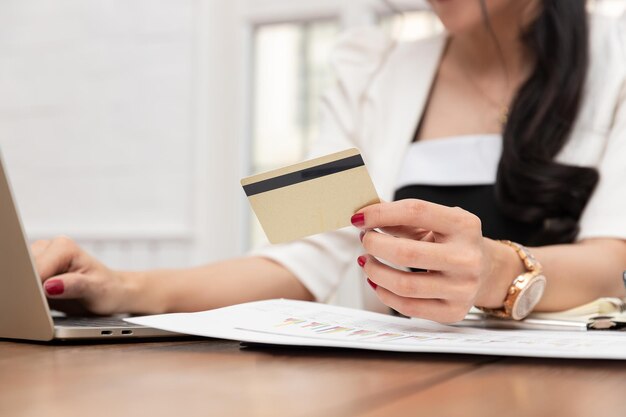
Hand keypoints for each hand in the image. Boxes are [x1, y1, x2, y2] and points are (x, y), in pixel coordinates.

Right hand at [32, 236, 130, 314]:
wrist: (112, 291)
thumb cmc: (107, 289)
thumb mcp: (97, 291)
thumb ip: (75, 286)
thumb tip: (51, 286)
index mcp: (63, 247)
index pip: (35, 268)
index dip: (35, 287)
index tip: (41, 299)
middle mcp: (49, 247)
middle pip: (24, 270)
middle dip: (30, 290)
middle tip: (47, 302)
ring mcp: (39, 258)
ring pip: (21, 277)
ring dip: (28, 292)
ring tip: (50, 300)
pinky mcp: (35, 271)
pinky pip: (23, 283)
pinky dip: (28, 295)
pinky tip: (43, 301)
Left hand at [352, 199, 514, 322]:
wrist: (487, 271)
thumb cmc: (452, 241)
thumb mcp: (434, 221)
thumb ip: (398, 216)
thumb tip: (361, 213)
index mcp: (464, 224)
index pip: (415, 211)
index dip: (380, 213)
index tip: (358, 217)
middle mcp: (467, 257)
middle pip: (406, 253)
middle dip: (375, 244)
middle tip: (365, 239)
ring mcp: (463, 288)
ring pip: (404, 285)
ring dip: (374, 271)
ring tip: (366, 261)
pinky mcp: (454, 311)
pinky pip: (408, 307)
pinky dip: (384, 293)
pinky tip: (377, 281)